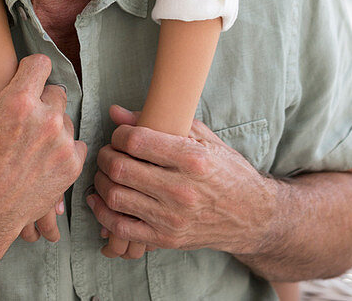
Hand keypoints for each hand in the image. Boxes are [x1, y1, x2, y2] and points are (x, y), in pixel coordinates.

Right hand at [0, 55, 85, 262]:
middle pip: (56, 92)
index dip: (31, 69)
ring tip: (32, 146)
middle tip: (27, 118)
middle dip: (42, 101)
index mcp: (17, 102)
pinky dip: (63, 149)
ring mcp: (62, 144)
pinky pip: (76, 144)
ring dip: (53, 127)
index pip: (40, 63)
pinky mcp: (71, 167)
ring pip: (65, 119)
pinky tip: (44, 159)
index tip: (28, 77)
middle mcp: (45, 119)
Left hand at [88, 105, 272, 254]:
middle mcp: (181, 191)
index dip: (119, 134)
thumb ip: (160, 121)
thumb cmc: (226, 170)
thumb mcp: (202, 138)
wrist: (251, 216)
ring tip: (105, 172)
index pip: (137, 142)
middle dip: (105, 156)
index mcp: (192, 160)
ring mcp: (172, 219)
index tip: (120, 134)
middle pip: (120, 169)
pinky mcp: (166, 239)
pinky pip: (121, 228)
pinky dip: (103, 213)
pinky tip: (100, 200)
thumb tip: (116, 112)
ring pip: (115, 197)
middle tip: (108, 151)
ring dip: (101, 181)